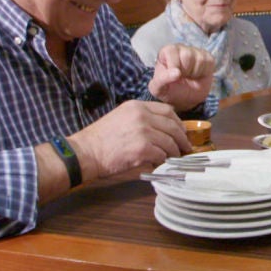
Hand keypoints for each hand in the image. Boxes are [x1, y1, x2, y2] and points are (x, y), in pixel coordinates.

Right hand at [70, 99, 191, 179]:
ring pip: (170, 142)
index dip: (178, 122)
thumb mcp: (121, 117)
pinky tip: (160, 163)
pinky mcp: (143, 149)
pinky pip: (162, 155)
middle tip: (185, 147)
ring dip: (174, 151)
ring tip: (174, 157)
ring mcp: (143, 132)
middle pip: (173, 125)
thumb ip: (141, 118)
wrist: (85, 152)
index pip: (167, 110)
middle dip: (182, 138)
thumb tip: (161, 128)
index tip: (181, 131)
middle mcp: (142, 116)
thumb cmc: (100, 138)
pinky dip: (163, 160)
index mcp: (137, 106)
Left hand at [149, 44, 214, 110]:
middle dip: (185, 71)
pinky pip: (209, 62)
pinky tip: (198, 75)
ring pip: (199, 59)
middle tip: (182, 78)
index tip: (173, 76)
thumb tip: (177, 73)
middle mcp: (181, 48)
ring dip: (195, 73)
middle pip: (187, 55)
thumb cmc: (170, 90)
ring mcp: (195, 51)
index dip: (174, 67)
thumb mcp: (159, 88)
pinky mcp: (207, 57)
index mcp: (166, 52)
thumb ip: (163, 79)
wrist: (185, 99)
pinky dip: (204, 72)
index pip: (172, 52)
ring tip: (189, 77)